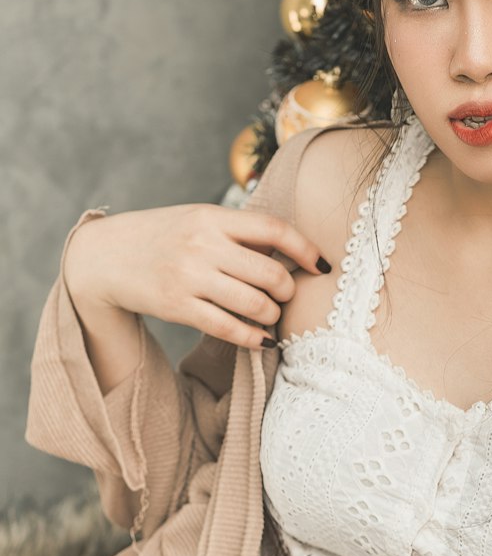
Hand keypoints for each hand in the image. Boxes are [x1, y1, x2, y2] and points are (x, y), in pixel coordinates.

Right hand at [64, 203, 330, 349]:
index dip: (305, 249)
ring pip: (255, 304)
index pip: (274, 230)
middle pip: (271, 274)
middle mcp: (203, 245)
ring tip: (270, 316)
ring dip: (272, 315)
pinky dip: (253, 337)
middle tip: (286, 296)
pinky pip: (229, 328)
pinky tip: (261, 339)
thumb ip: (238, 231)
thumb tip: (288, 252)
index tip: (321, 265)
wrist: (105, 257)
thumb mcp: (197, 219)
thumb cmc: (163, 237)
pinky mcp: (177, 306)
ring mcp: (189, 277)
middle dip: (289, 290)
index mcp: (212, 216)